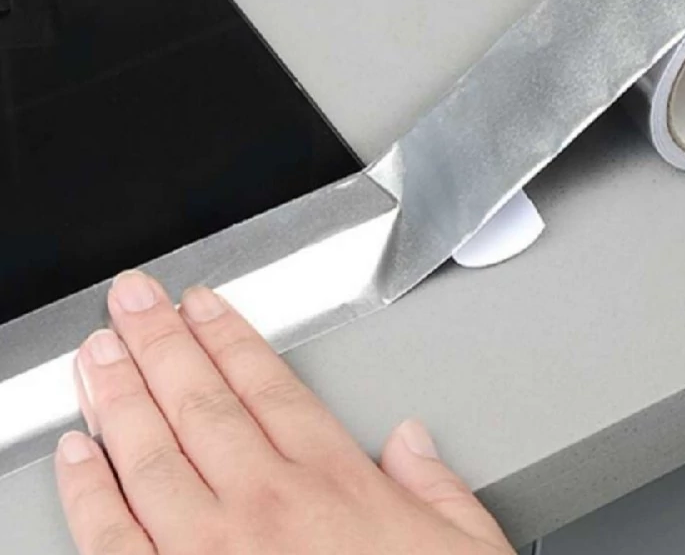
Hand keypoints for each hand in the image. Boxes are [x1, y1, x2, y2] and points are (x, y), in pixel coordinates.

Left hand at [55, 271, 513, 554]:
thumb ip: (436, 484)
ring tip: (98, 351)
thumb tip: (412, 437)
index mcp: (334, 482)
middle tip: (131, 299)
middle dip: (159, 340)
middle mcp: (269, 505)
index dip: (228, 336)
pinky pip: (118, 541)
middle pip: (201, 400)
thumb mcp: (463, 546)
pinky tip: (77, 454)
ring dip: (120, 395)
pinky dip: (90, 493)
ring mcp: (215, 552)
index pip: (267, 384)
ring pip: (153, 452)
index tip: (200, 305)